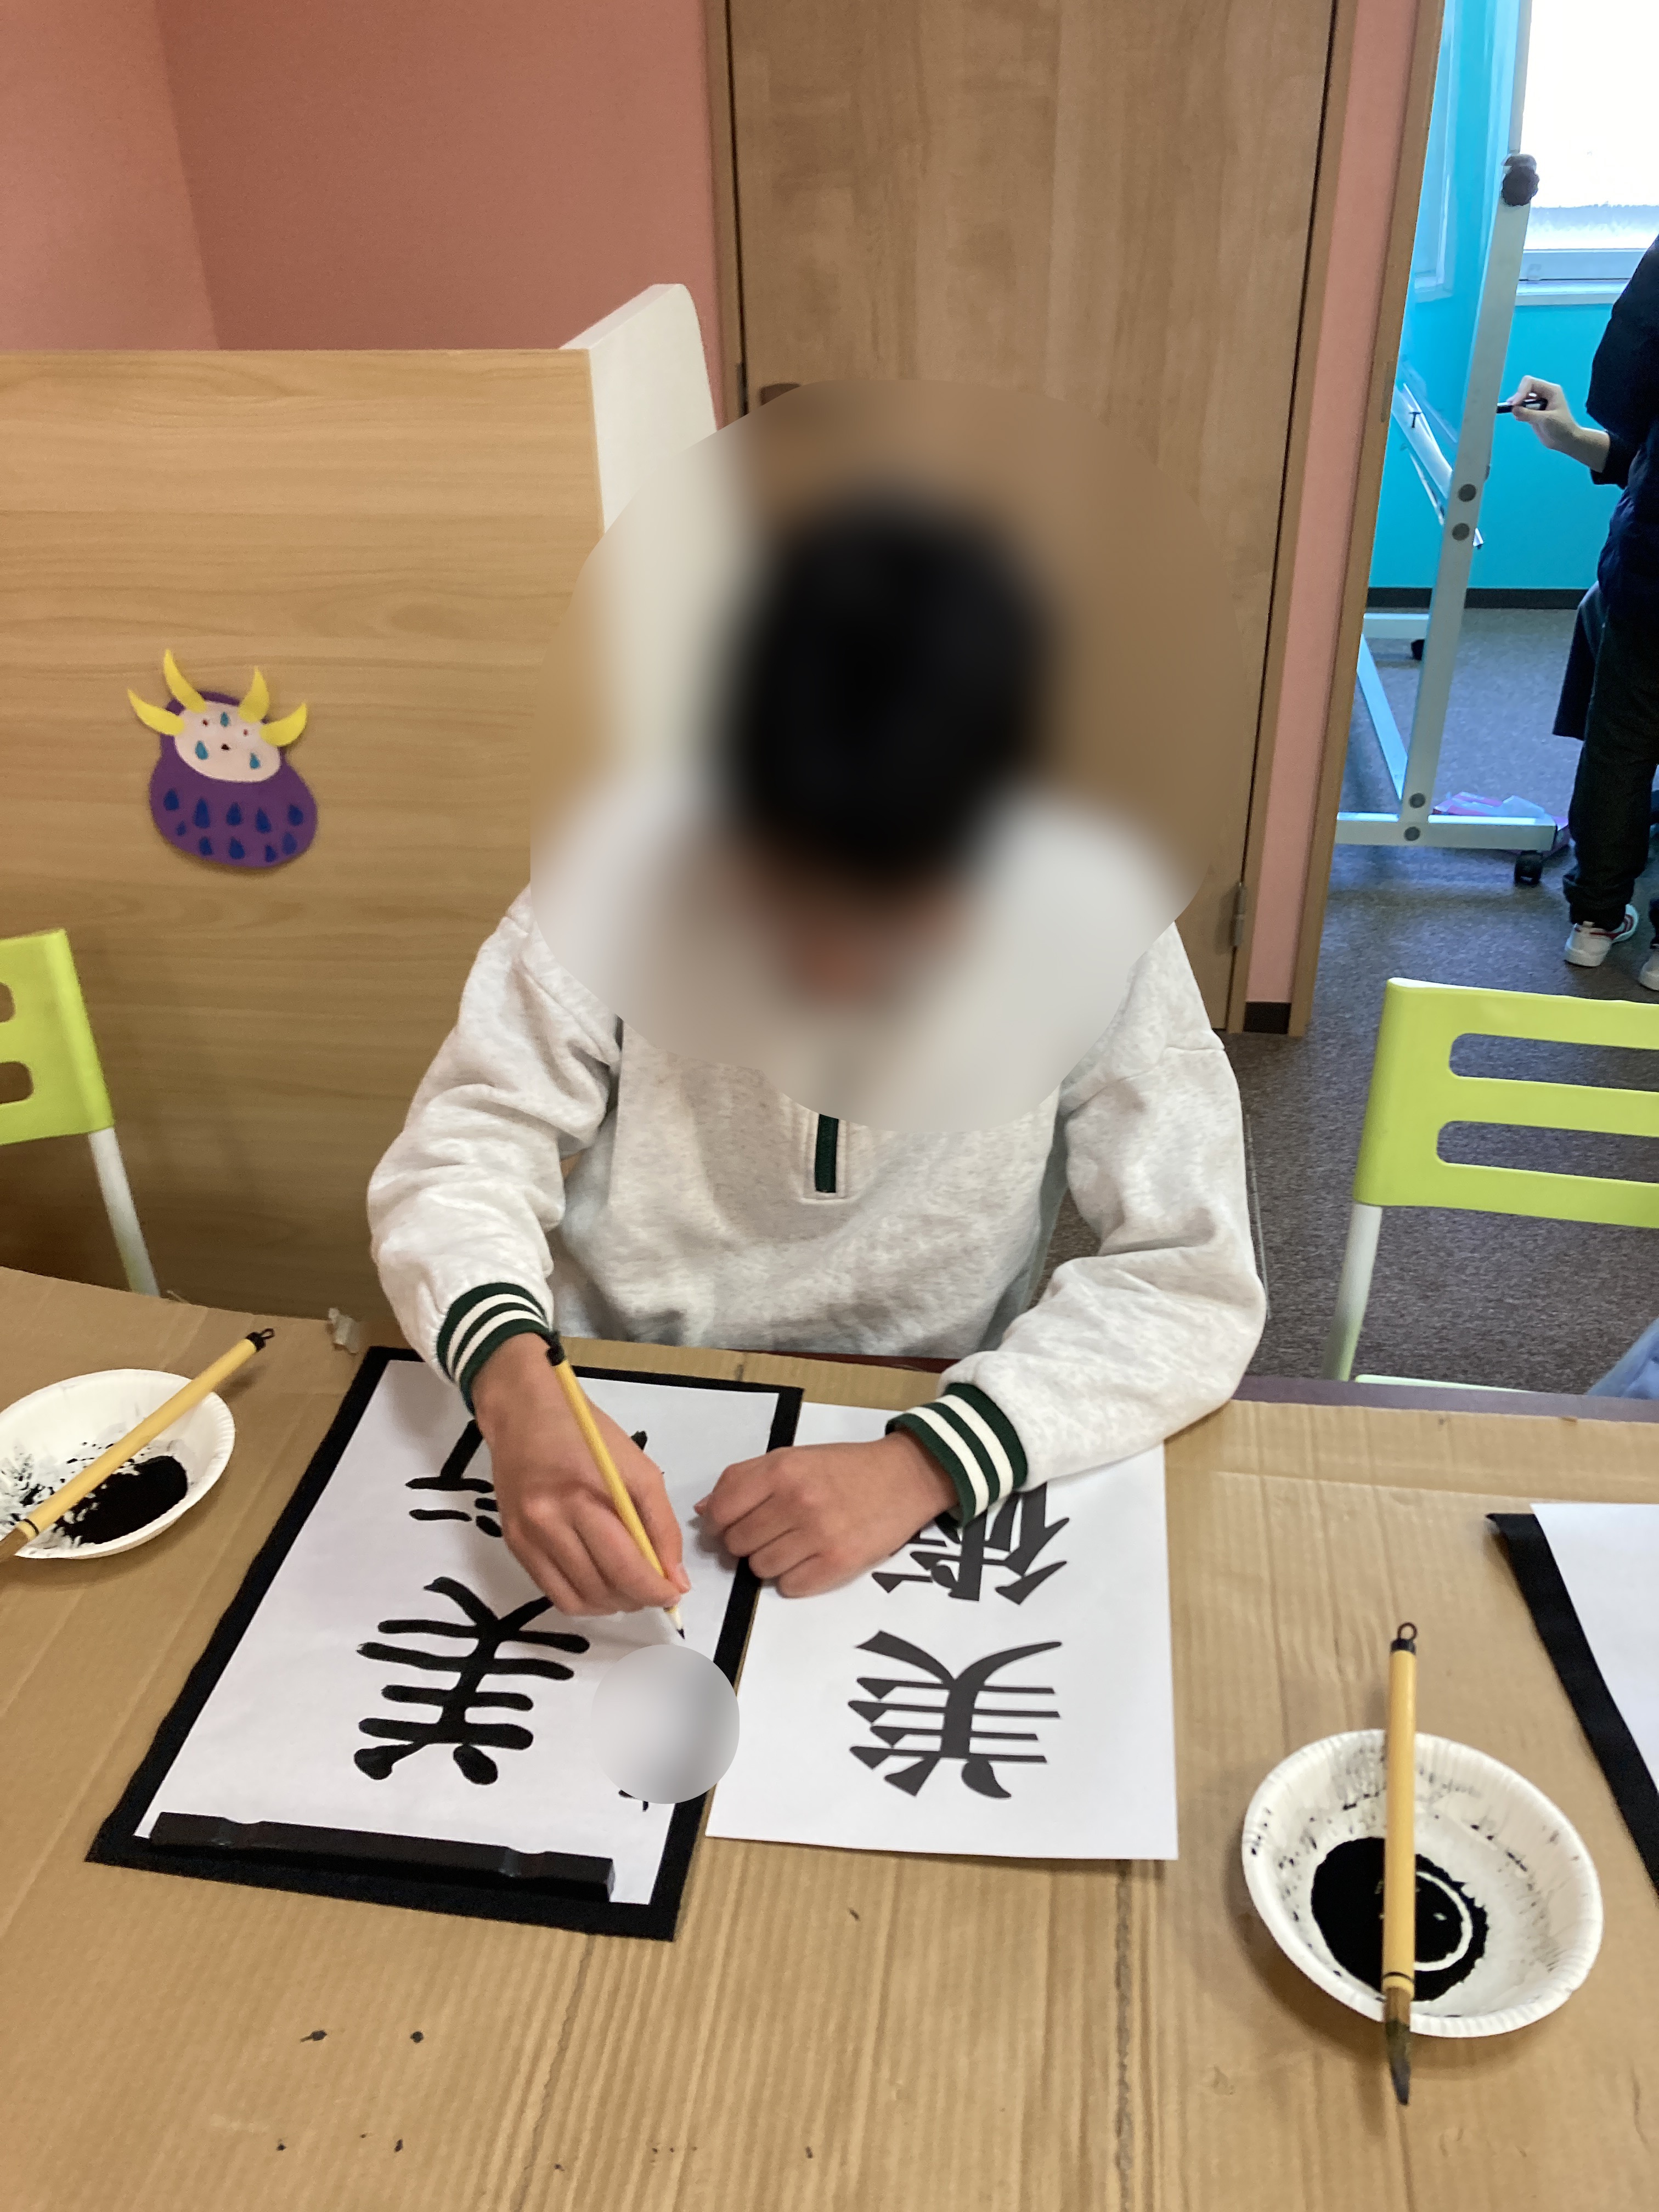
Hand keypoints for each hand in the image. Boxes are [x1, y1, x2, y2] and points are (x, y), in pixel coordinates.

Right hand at [471, 1333, 689, 1615]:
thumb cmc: (587, 1434)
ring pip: (577, 1599)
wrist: (523, 1413)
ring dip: (611, 1604)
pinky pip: (552, 1593)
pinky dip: (583, 1599)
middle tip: (654, 1590)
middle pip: (602, 1586)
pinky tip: (600, 1585)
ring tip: (628, 1589)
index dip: (655, 1590)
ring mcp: (527, 1536)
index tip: (674, 1593)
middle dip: (637, 1598)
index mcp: (584, 1496)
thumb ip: (660, 1524)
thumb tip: (675, 1579)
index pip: (625, 1565)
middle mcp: (549, 1521)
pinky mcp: (513, 1543)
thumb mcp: (637, 1467)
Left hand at [697, 1431, 955, 1596]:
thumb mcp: (792, 1458)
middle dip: (747, 1542)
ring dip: (770, 1561)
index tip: (731, 1525)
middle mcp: (796, 1502)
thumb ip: (745, 1479)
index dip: (719, 1524)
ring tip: (794, 1544)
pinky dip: (794, 1578)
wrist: (904, 1477)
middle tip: (770, 1533)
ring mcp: (818, 1535)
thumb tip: (706, 1511)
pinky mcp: (839, 1563)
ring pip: (761, 1569)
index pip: (721, 1512)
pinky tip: (811, 1558)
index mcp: (781, 1470)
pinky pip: (790, 1587)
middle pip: (738, 1544)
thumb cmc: (844, 1467)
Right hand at [1503, 375, 1609, 469]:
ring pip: (1522, 399)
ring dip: (1517, 406)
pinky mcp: (1533, 413)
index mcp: (1550, 390)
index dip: (1521, 391)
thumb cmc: (1561, 428)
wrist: (1565, 441)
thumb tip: (1513, 409)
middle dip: (1518, 398)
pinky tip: (1519, 418)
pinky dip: (1518, 412)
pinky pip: (1521, 408)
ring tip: (1517, 415)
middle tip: (1513, 409)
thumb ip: (1529, 414)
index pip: (1531, 383)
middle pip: (1525, 389)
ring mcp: (1538, 403)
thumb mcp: (1546, 420)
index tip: (1515, 404)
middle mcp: (1543, 394)